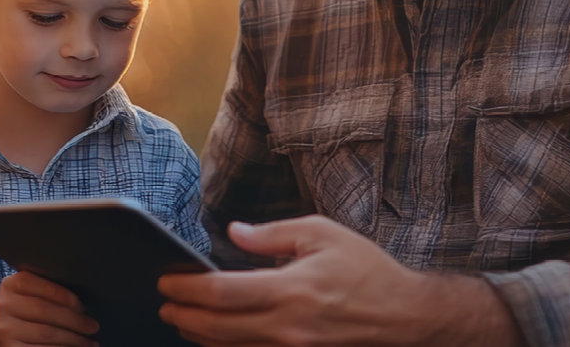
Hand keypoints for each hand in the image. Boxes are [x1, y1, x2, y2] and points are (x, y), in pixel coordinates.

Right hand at [0, 270, 100, 346]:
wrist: (8, 331)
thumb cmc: (29, 311)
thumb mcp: (34, 294)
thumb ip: (50, 290)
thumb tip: (82, 305)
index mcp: (12, 284)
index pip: (43, 286)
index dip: (65, 296)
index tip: (83, 306)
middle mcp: (3, 305)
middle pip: (46, 310)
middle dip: (75, 320)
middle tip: (94, 326)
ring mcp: (4, 329)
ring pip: (47, 333)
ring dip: (74, 339)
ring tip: (91, 343)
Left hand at [155, 216, 518, 346]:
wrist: (405, 316)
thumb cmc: (366, 271)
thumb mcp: (322, 234)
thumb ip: (273, 235)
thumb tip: (234, 234)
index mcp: (291, 290)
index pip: (221, 292)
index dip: (186, 287)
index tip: (167, 280)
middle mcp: (288, 327)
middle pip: (216, 328)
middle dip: (182, 315)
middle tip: (164, 303)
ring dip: (199, 336)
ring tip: (182, 320)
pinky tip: (216, 340)